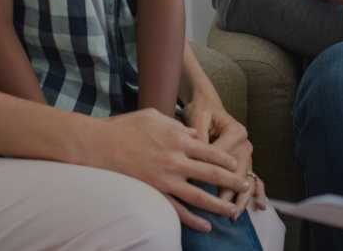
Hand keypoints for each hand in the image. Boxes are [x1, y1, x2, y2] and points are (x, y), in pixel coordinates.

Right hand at [86, 108, 250, 232]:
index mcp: (178, 138)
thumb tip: (194, 134)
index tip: (236, 164)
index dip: (226, 159)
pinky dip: (193, 220)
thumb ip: (177, 125)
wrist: (98, 145)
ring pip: (199, 196)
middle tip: (244, 186)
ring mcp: (165, 179)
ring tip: (232, 211)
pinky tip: (205, 225)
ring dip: (219, 205)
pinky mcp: (154, 193)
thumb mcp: (154, 116)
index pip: (211, 151)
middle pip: (211, 174)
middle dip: (231, 181)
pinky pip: (177, 210)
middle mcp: (176, 160)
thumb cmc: (125, 127)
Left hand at [184, 91, 266, 217]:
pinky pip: (254, 178)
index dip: (211, 171)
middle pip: (238, 171)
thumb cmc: (201, 111)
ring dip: (241, 197)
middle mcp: (245, 143)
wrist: (207, 105)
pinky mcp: (245, 161)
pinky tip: (260, 206)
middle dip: (229, 190)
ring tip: (233, 213)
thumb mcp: (197, 118)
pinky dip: (258, 192)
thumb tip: (194, 158)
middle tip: (219, 205)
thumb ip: (198, 136)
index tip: (198, 185)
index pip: (222, 156)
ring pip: (247, 178)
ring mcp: (247, 153)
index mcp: (235, 131)